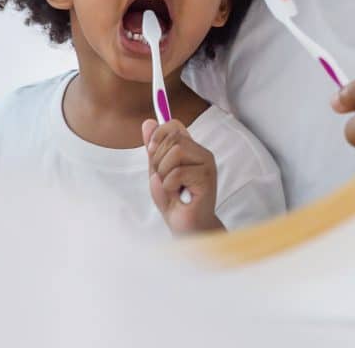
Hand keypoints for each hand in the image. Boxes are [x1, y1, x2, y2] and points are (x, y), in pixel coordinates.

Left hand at [141, 118, 224, 234]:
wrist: (188, 230)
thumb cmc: (175, 203)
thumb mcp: (158, 173)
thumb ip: (154, 150)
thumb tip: (147, 123)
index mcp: (191, 149)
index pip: (174, 125)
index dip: (158, 134)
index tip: (150, 150)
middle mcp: (202, 153)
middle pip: (173, 138)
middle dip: (158, 160)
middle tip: (164, 179)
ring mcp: (207, 164)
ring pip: (176, 152)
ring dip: (164, 173)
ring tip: (172, 188)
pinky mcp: (207, 178)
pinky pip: (177, 173)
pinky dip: (169, 186)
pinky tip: (178, 195)